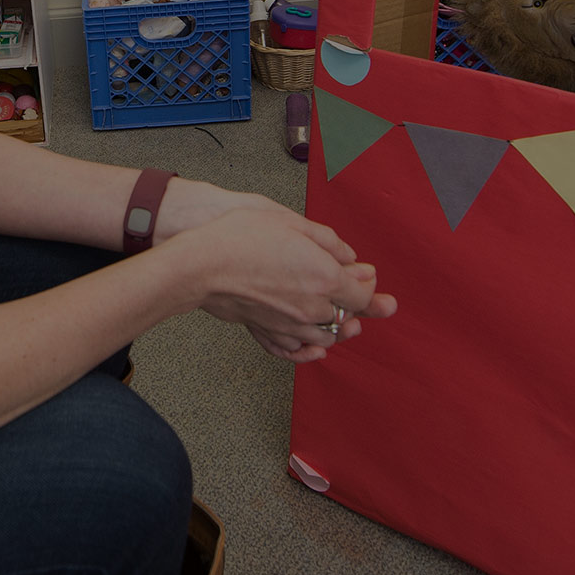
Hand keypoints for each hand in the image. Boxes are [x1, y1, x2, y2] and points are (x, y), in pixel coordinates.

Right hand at [171, 206, 396, 362]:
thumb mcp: (293, 223)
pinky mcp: (267, 332)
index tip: (372, 280)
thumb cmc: (242, 238)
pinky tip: (316, 348)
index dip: (373, 289)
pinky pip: (297, 350)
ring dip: (338, 329)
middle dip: (361, 309)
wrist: (202, 264)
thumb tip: (349, 255)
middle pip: (348, 318)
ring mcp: (289, 324)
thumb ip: (328, 241)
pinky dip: (310, 351)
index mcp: (324, 278)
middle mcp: (311, 308)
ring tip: (346, 322)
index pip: (362, 294)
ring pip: (326, 337)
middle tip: (372, 302)